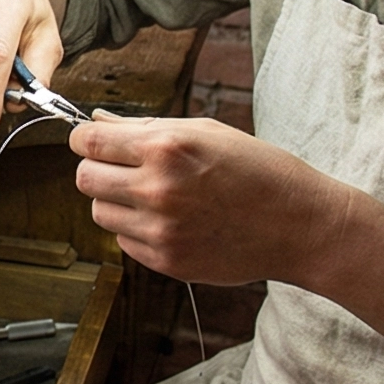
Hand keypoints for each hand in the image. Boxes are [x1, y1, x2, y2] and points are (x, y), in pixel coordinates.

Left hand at [69, 115, 362, 287]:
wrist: (299, 225)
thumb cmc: (258, 170)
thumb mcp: (206, 132)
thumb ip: (145, 128)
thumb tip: (97, 123)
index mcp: (167, 148)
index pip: (88, 142)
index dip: (84, 140)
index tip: (91, 142)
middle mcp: (158, 189)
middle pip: (84, 178)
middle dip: (97, 169)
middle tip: (121, 168)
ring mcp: (161, 230)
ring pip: (99, 213)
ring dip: (115, 202)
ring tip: (152, 196)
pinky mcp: (166, 261)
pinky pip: (124, 241)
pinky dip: (136, 229)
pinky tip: (171, 220)